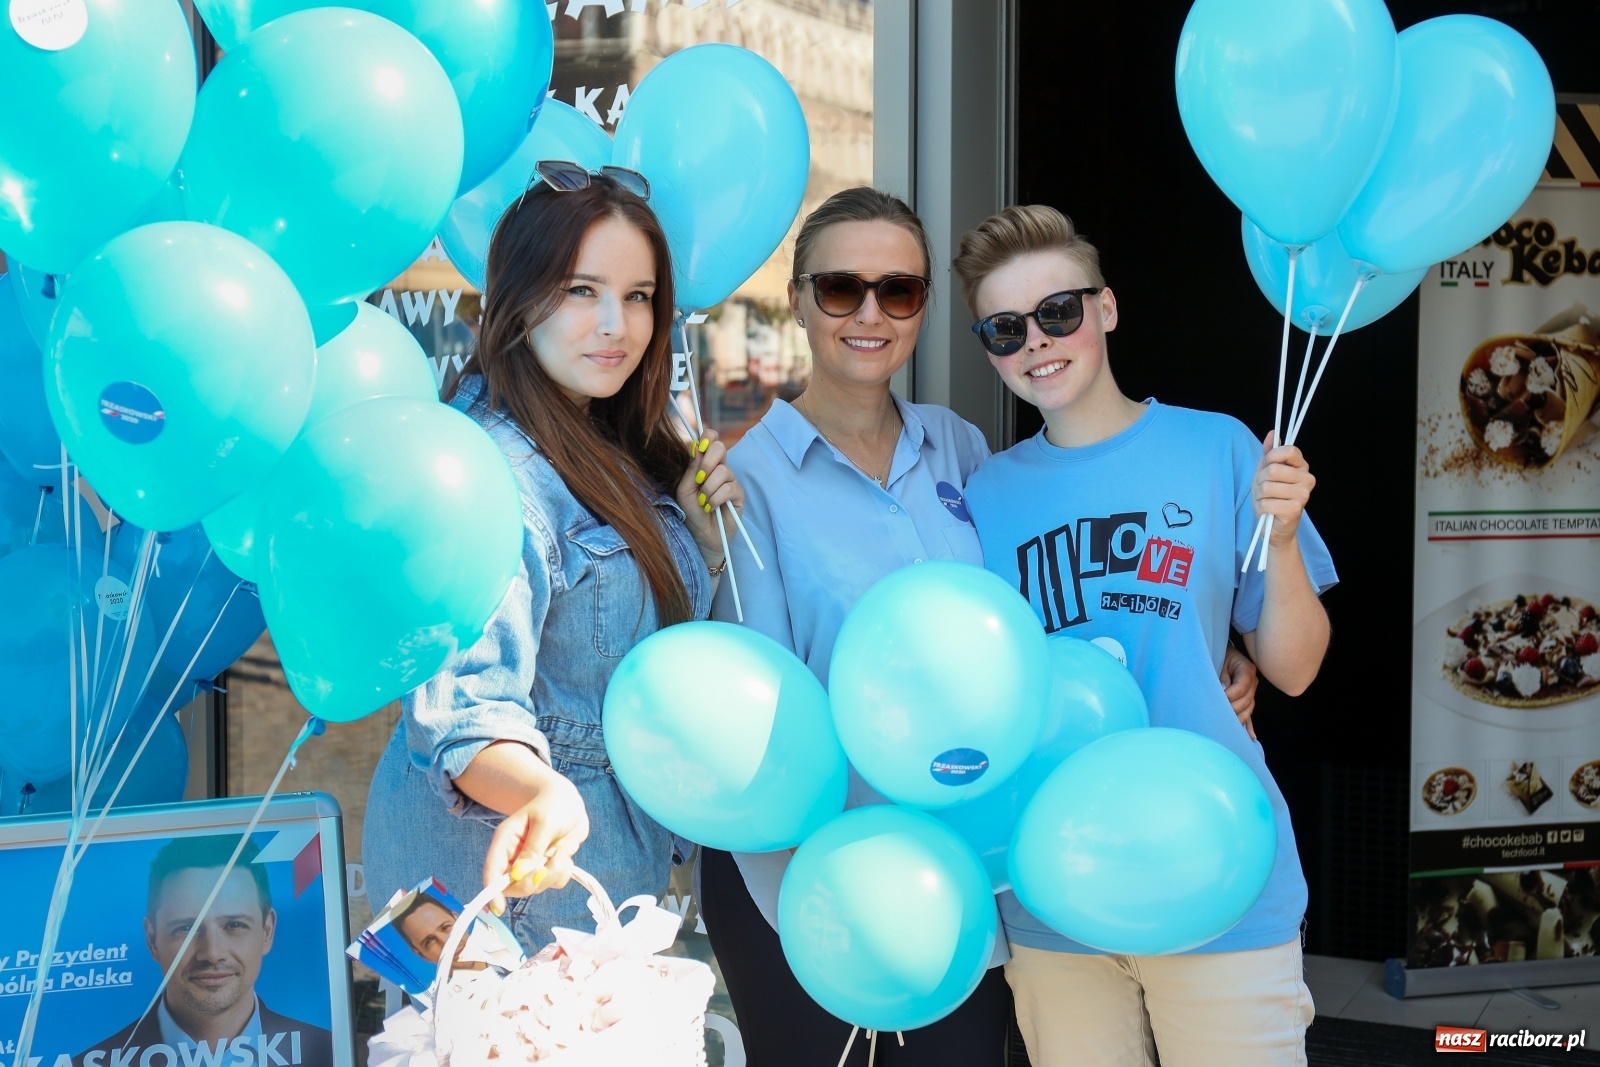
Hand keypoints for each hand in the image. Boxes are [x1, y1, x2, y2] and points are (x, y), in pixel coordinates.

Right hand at [482, 759, 589, 914]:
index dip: (492, 892)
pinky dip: (563, 874)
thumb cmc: (553, 804)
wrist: (570, 802)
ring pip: (535, 887)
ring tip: (561, 852)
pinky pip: (553, 883)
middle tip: (552, 860)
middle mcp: (514, 857)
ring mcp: (531, 865)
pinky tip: (565, 855)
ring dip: (552, 874)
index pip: (492, 871)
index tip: (498, 909)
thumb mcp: (544, 822)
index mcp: (505, 841)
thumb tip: (518, 874)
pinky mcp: (546, 869)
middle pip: (514, 886)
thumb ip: (533, 848)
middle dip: (535, 880)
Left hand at [675, 427, 744, 565]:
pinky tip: (711, 507)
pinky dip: (716, 498)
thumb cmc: (691, 513)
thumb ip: (691, 470)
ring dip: (708, 488)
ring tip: (703, 502)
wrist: (701, 536)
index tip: (699, 446)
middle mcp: (719, 469)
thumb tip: (697, 447)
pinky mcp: (738, 495)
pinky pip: (729, 488)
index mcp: (705, 463)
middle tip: (700, 479)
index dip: (706, 437)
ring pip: (723, 471)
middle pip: (720, 447)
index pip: (711, 438)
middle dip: (707, 462)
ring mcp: (730, 481)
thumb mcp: (684, 490)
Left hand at [1220, 643, 1258, 739]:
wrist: (1226, 655)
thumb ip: (1222, 676)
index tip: (1218, 699)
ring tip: (1229, 726)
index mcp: (1247, 670)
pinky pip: (1250, 714)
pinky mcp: (1248, 700)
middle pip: (1246, 701)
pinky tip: (1251, 737)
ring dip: (1239, 718)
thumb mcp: (1220, 662)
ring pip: (1248, 709)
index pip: (1240, 688)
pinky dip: (1249, 726)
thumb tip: (1224, 690)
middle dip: (1232, 709)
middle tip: (1219, 715)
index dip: (1229, 695)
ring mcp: (1252, 692)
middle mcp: (1253, 683)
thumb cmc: (1221, 657)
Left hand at [1254, 431, 1314, 544]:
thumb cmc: (1270, 496)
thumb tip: (1273, 433)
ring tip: (1266, 500)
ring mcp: (1304, 495)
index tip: (1267, 465)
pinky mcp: (1295, 510)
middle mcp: (1307, 479)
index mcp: (1302, 466)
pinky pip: (1267, 502)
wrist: (1273, 526)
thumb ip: (1269, 453)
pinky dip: (1261, 507)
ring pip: (1268, 486)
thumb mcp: (1265, 471)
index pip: (1289, 450)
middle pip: (1274, 469)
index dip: (1272, 456)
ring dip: (1260, 495)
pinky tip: (1268, 511)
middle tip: (1264, 489)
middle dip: (1261, 480)